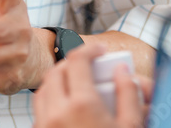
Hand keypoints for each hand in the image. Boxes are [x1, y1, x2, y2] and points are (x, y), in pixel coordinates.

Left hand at [34, 44, 152, 127]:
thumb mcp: (131, 127)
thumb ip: (129, 95)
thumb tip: (124, 72)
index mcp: (82, 105)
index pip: (77, 60)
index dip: (90, 50)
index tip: (100, 51)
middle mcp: (57, 114)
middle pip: (55, 73)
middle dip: (71, 63)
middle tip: (88, 66)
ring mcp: (45, 126)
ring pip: (42, 91)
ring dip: (57, 82)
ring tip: (76, 87)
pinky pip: (39, 113)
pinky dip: (50, 103)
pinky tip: (67, 110)